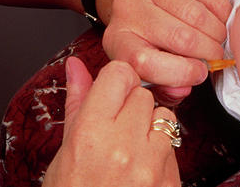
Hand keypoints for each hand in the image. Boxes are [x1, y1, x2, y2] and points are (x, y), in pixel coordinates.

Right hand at [44, 58, 179, 186]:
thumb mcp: (65, 152)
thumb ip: (78, 102)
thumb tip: (76, 64)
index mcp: (91, 134)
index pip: (119, 73)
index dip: (115, 83)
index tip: (110, 97)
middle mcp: (124, 145)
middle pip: (143, 94)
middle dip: (131, 109)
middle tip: (115, 134)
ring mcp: (152, 164)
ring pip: (164, 116)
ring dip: (150, 128)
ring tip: (129, 154)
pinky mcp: (172, 178)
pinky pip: (174, 144)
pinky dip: (161, 152)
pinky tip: (141, 171)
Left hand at [104, 0, 230, 103]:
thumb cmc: (151, 36)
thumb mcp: (148, 66)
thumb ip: (165, 86)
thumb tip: (184, 90)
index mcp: (118, 39)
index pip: (144, 62)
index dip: (179, 73)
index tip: (200, 74)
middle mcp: (128, 7)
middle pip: (178, 36)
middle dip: (207, 51)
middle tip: (217, 56)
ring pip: (195, 14)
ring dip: (216, 31)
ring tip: (219, 37)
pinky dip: (221, 9)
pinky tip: (219, 17)